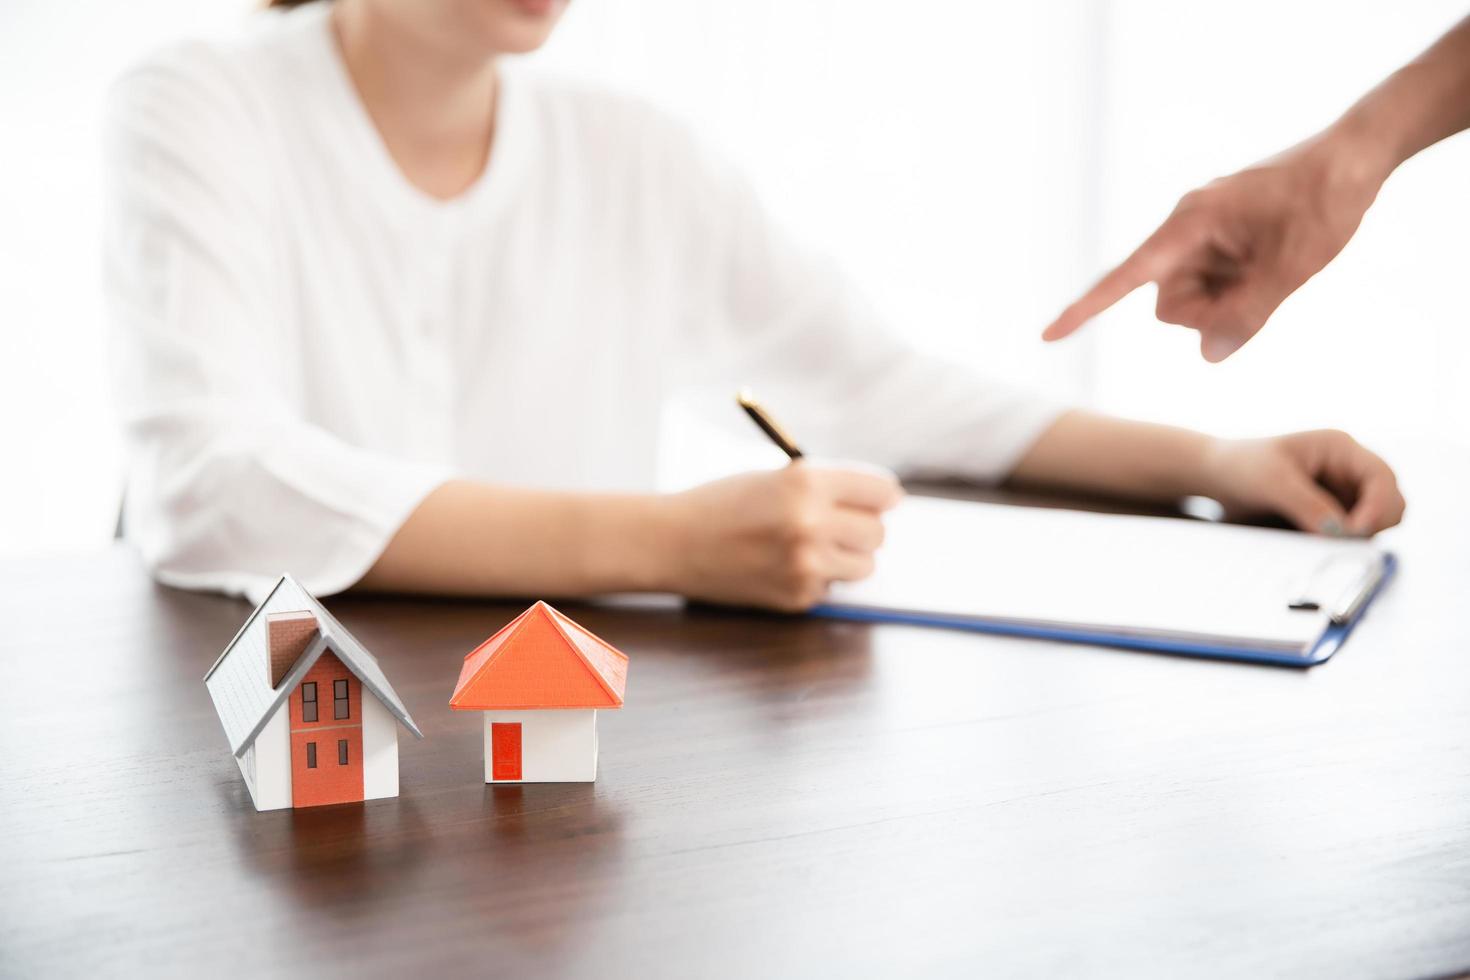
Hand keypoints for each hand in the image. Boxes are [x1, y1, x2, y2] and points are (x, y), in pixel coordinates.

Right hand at [663, 463, 902, 610]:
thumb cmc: (723, 503)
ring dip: (847, 557)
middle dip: (864, 528)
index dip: (883, 496)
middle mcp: (812, 523)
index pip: (881, 491)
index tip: (882, 501)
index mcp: (807, 482)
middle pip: (878, 532)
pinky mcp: (797, 596)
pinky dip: (817, 579)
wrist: (674, 542)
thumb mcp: (776, 478)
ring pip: (864, 565)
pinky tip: (782, 566)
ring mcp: (806, 565)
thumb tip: (879, 504)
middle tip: (843, 525)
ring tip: (813, 546)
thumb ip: (826, 488)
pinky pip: (831, 587)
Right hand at [1042, 134, 1389, 360]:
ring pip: (1193, 298)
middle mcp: (1186, 229)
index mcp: (1189, 224)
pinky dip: (1240, 288)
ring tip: (1276, 272)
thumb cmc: (1325, 200)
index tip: (1047, 336)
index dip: (1086, 310)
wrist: (1357, 155)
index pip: (1125, 277)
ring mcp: (1204, 235)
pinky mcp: (1222, 239)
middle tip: (1264, 293)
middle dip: (1209, 313)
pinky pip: (1214, 283)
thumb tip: (1208, 357)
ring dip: (1230, 301)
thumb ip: (1247, 315)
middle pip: (1168, 302)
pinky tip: (1274, 263)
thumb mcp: (1294, 265)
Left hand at [1200, 430, 1403, 535]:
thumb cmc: (1241, 466)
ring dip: (1358, 537)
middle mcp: (1349, 470)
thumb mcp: (1272, 482)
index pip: (1382, 477)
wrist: (1217, 477)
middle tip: (1339, 541)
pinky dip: (1342, 545)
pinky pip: (1352, 535)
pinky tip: (1314, 545)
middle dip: (1373, 524)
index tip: (1354, 530)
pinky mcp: (1332, 515)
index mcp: (1340, 449)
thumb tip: (1341, 530)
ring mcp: (1343, 494)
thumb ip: (1308, 505)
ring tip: (1319, 541)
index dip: (1377, 505)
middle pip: (1391, 502)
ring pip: (1375, 523)